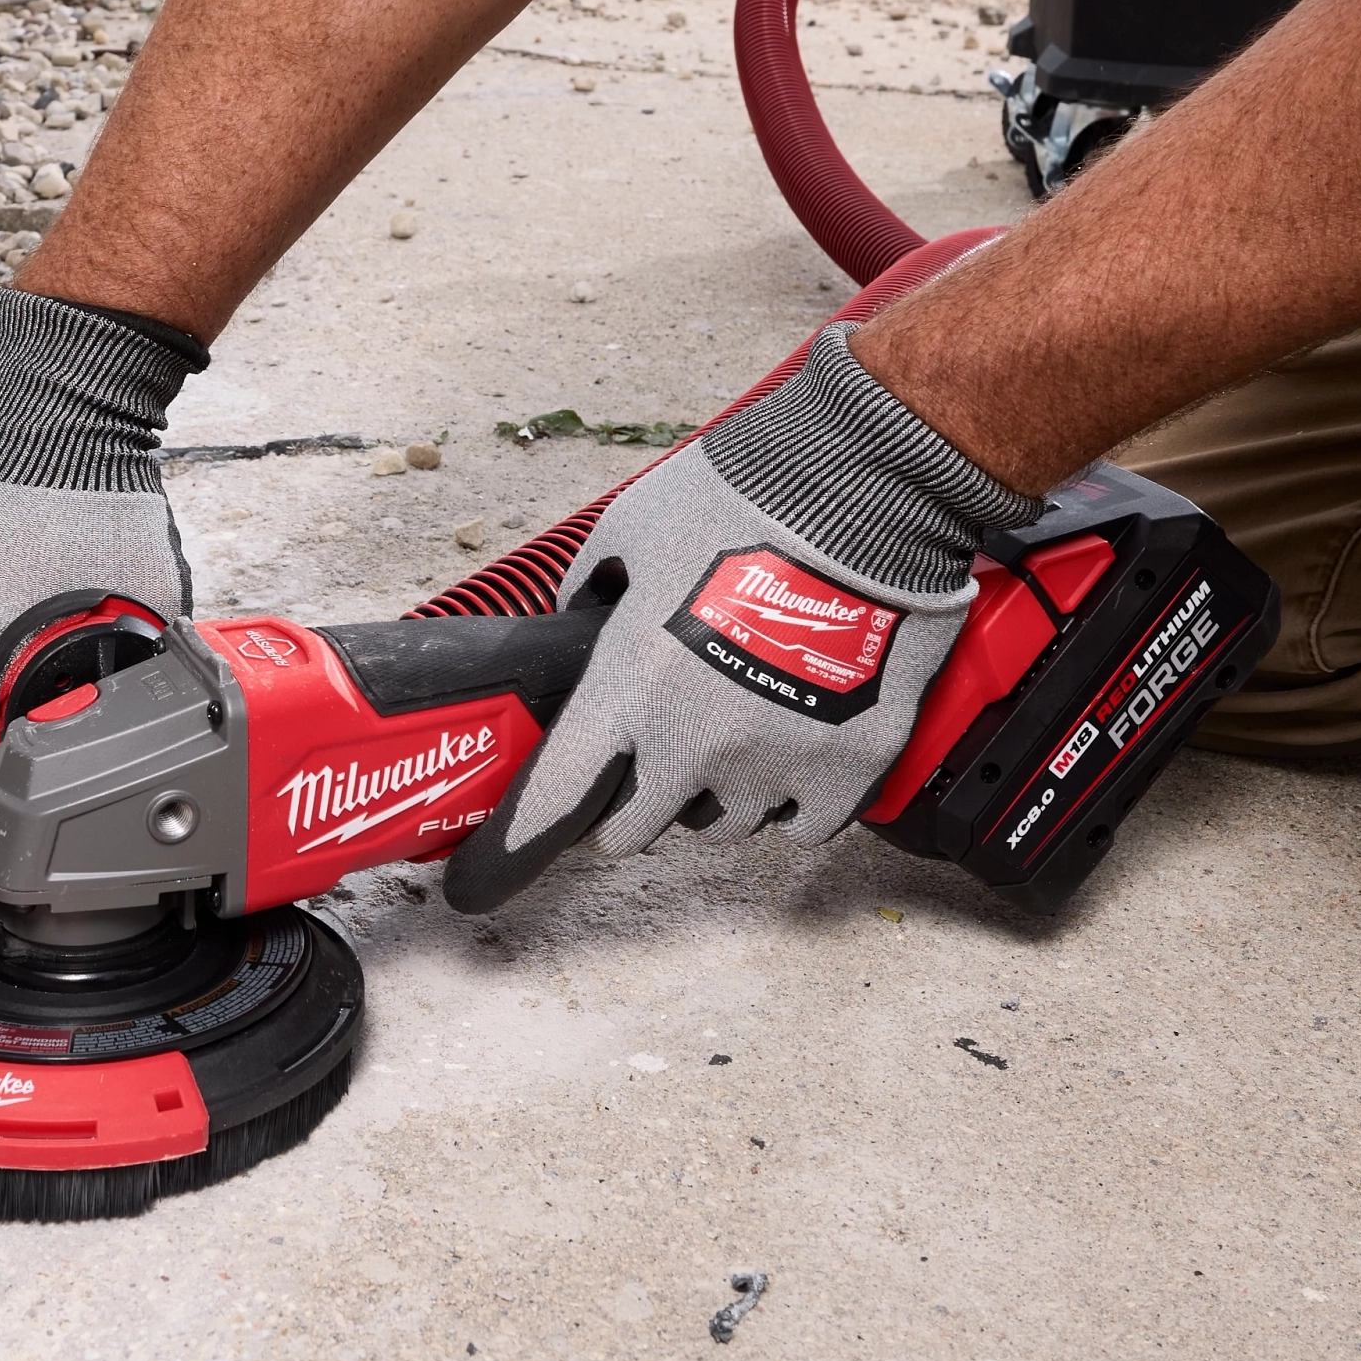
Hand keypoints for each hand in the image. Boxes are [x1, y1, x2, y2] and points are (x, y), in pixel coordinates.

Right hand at [0, 291, 205, 775]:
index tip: (60, 749)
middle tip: (57, 682)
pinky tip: (4, 600)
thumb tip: (135, 727)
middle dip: (7, 713)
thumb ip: (128, 686)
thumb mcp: (141, 614)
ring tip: (32, 631)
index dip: (35, 761)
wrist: (51, 412)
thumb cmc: (89, 499)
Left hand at [445, 327, 1036, 903]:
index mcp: (630, 683)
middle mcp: (695, 740)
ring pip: (725, 824)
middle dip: (637, 799)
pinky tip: (799, 749)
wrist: (867, 488)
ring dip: (720, 793)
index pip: (554, 797)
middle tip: (660, 755)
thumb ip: (594, 585)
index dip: (518, 842)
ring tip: (742, 730)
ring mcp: (775, 761)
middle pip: (637, 828)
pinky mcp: (849, 766)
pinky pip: (804, 823)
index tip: (493, 872)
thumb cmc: (747, 494)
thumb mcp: (634, 525)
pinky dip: (795, 800)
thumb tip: (577, 614)